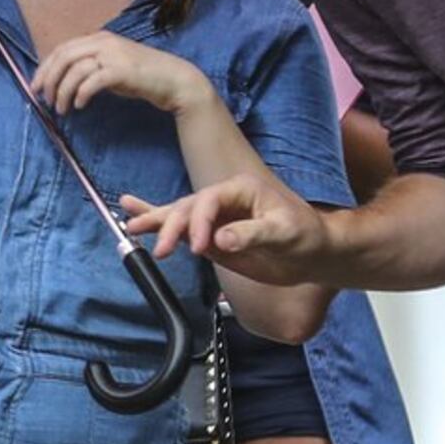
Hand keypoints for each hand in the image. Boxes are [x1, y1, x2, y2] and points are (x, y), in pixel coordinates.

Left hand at [37, 31, 210, 117]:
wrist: (173, 79)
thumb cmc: (141, 76)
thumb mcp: (110, 66)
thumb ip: (89, 68)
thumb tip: (62, 81)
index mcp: (98, 39)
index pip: (61, 49)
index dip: (44, 68)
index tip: (35, 87)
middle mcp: (103, 42)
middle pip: (64, 57)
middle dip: (48, 79)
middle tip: (44, 99)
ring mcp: (113, 55)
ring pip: (75, 70)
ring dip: (63, 92)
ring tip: (62, 109)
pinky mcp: (121, 70)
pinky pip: (92, 81)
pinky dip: (81, 94)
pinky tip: (80, 106)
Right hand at [122, 171, 334, 282]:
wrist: (313, 254)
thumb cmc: (306, 237)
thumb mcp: (285, 234)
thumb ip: (252, 234)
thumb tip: (221, 239)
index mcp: (241, 189)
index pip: (209, 201)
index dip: (199, 223)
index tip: (199, 248)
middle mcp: (223, 199)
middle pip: (187, 208)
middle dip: (170, 227)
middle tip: (160, 249)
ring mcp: (214, 218)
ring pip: (178, 215)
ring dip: (154, 220)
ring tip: (131, 225)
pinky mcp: (210, 236)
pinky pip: (180, 228)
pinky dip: (157, 219)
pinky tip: (134, 212)